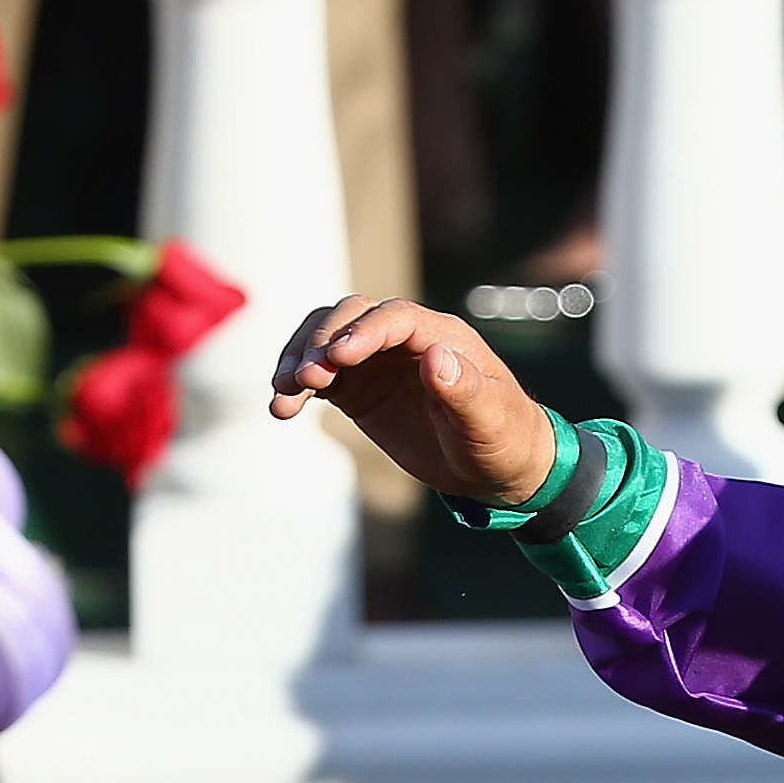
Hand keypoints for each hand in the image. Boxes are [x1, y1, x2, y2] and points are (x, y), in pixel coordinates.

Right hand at [266, 296, 562, 503]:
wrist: (493, 466)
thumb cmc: (501, 438)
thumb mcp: (489, 419)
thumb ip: (464, 388)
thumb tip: (435, 357)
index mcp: (441, 336)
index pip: (394, 318)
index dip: (363, 331)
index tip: (337, 356)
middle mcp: (403, 340)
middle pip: (351, 316)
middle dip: (322, 341)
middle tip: (304, 377)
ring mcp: (377, 361)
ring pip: (326, 339)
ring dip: (299, 357)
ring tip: (283, 391)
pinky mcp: (359, 387)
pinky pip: (319, 375)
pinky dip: (297, 387)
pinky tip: (282, 409)